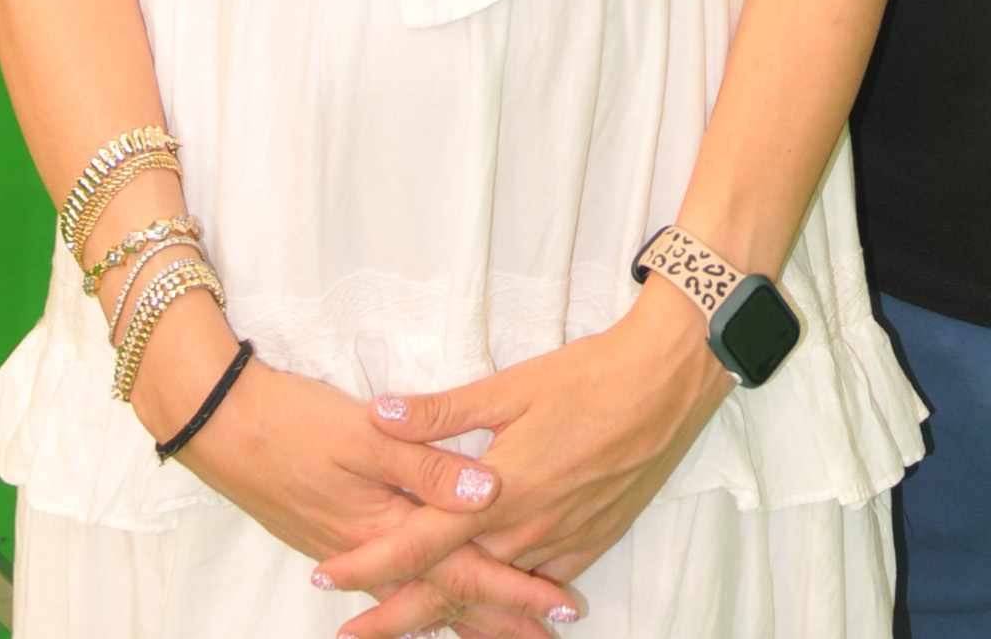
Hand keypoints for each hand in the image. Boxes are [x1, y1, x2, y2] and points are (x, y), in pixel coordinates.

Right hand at [133, 309, 570, 628]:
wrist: (220, 424)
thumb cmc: (294, 422)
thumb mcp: (366, 434)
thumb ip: (430, 463)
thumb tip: (488, 493)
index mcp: (387, 530)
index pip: (465, 572)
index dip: (515, 591)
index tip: (563, 608)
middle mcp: (371, 553)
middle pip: (446, 598)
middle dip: (498, 620)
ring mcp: (349, 548)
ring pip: (420, 594)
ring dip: (465, 615)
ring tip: (505, 633)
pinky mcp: (334, 535)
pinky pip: (393, 582)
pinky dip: (425, 598)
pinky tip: (435, 603)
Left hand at [320, 280, 732, 638]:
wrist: (667, 383)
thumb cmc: (588, 376)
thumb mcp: (510, 386)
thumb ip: (441, 413)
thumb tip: (380, 412)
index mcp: (497, 493)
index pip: (416, 544)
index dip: (367, 567)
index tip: (323, 579)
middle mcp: (525, 531)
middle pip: (447, 589)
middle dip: (393, 616)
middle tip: (348, 636)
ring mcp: (560, 544)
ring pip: (493, 596)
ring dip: (447, 615)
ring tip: (405, 626)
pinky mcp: (592, 543)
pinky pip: (538, 589)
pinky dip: (508, 607)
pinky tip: (492, 614)